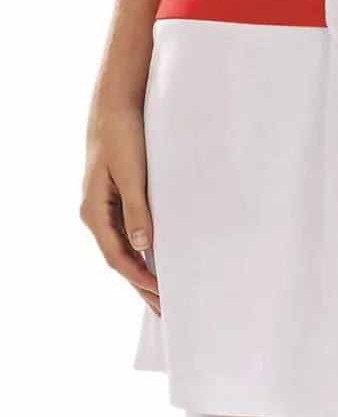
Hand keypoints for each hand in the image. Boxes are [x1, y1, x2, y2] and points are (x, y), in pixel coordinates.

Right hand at [80, 97, 160, 316]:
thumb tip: (142, 247)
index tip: (160, 293)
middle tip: (164, 310)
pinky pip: (126, 234)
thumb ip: (137, 211)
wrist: (114, 106)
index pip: (117, 256)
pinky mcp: (114, 200)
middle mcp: (95, 213)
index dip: (138, 278)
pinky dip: (140, 252)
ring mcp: (103, 208)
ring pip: (122, 249)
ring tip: (160, 295)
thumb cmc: (123, 135)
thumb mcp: (132, 173)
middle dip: (140, 285)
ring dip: (141, 272)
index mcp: (94, 210)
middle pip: (118, 259)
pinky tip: (153, 262)